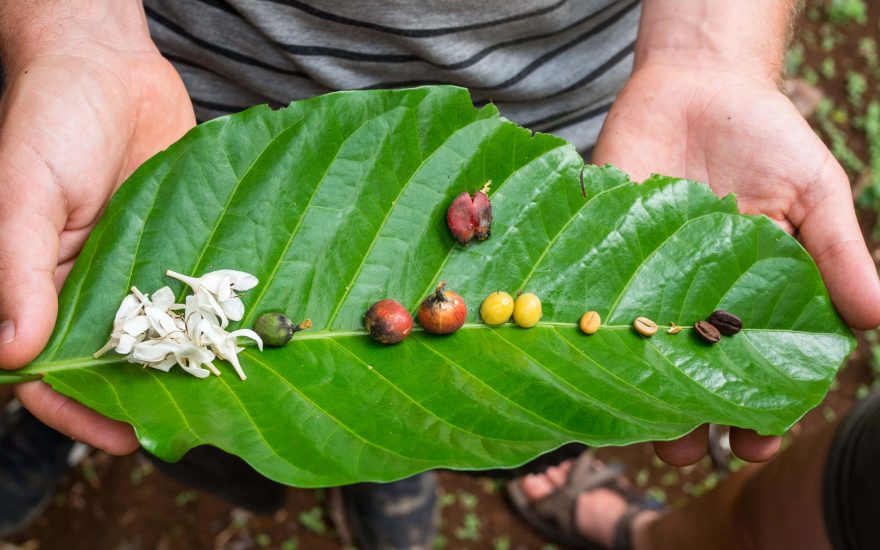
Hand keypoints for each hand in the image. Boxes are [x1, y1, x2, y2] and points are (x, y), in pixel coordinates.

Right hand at [0, 32, 194, 452]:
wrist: (108, 69)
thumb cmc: (48, 122)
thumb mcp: (23, 192)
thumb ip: (16, 269)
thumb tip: (11, 352)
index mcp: (36, 284)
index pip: (47, 365)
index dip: (74, 404)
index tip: (116, 438)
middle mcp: (89, 286)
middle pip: (111, 360)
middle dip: (142, 397)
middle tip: (189, 431)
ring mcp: (139, 269)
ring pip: (159, 333)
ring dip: (184, 366)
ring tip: (224, 401)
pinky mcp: (183, 246)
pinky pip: (196, 289)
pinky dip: (213, 316)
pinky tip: (243, 342)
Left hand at [593, 64, 879, 464]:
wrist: (697, 84)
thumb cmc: (764, 137)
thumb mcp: (813, 193)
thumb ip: (838, 254)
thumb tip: (879, 319)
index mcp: (748, 299)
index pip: (754, 373)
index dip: (760, 415)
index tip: (756, 445)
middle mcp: (691, 302)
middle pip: (688, 381)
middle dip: (687, 425)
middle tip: (683, 454)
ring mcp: (641, 284)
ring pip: (634, 359)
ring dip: (634, 400)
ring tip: (635, 433)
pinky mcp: (597, 256)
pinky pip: (589, 306)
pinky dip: (586, 340)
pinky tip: (584, 371)